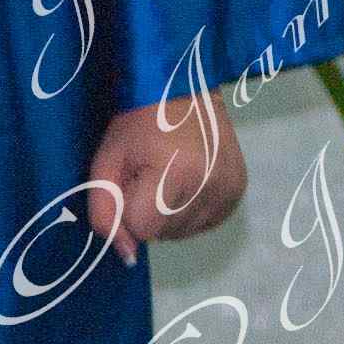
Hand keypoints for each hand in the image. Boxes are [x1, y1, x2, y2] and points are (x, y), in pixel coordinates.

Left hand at [83, 91, 244, 261]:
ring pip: (182, 233)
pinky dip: (186, 211)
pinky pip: (203, 224)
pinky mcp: (239, 193)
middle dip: (145, 211)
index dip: (125, 210)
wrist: (182, 88)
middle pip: (163, 233)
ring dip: (165, 214)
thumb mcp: (107, 158)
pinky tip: (183, 182)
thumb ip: (104, 208)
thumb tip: (125, 255)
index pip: (142, 228)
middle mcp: (212, 188)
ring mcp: (230, 192)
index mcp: (177, 174)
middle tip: (144, 173)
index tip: (125, 181)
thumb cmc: (138, 119)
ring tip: (164, 175)